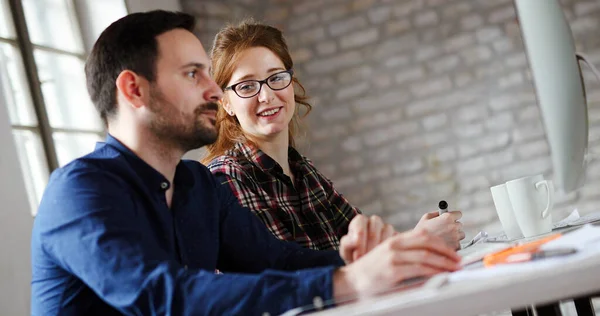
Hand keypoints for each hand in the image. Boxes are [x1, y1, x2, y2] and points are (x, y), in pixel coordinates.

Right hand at [333, 230, 460, 298]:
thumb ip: (406, 253)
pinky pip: (419, 269)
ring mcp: (393, 258)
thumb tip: (431, 257)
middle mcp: (394, 246)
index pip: (424, 235)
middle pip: (428, 243)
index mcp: (395, 240)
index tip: (453, 252)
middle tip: (458, 261)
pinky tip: (440, 275)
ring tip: (453, 269)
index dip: (442, 243)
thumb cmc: (371, 271)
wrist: (351, 281)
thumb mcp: (388, 255)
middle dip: (447, 252)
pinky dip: (433, 271)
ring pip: (427, 256)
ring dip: (444, 263)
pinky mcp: (393, 271)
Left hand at [339, 214, 395, 263]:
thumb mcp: (346, 252)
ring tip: (376, 261)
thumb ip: (347, 244)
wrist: (366, 267)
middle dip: (370, 243)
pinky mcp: (397, 236)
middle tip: (368, 259)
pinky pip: (397, 237)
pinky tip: (386, 260)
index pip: (360, 222)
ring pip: (387, 229)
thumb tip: (354, 240)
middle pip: (375, 223)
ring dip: (381, 245)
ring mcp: (386, 227)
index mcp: (359, 221)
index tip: (358, 257)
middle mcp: (373, 221)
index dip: (359, 240)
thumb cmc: (353, 256)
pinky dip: (392, 248)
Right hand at [414, 210, 465, 249]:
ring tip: (444, 238)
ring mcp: (456, 237)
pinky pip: (459, 244)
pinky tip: (444, 245)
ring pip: (461, 235)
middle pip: (460, 225)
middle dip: (454, 226)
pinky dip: (453, 245)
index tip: (451, 219)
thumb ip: (436, 213)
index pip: (459, 214)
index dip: (454, 216)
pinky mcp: (456, 246)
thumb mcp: (426, 218)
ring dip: (455, 236)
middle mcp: (454, 226)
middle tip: (445, 230)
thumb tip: (442, 211)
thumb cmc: (421, 232)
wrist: (419, 247)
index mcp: (447, 217)